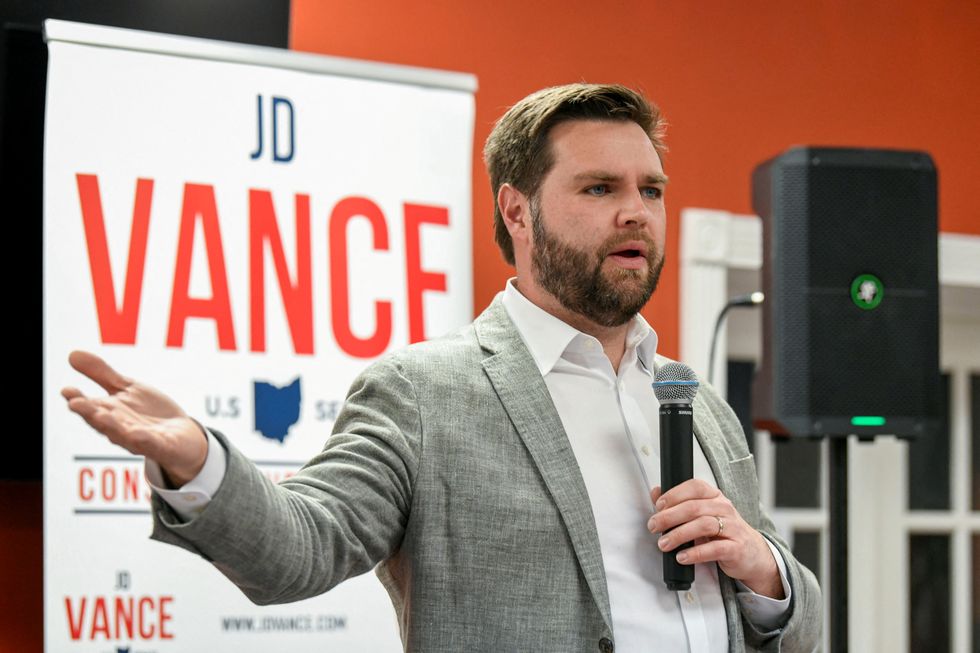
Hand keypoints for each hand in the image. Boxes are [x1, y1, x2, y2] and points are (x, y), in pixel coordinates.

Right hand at [62, 350, 207, 486]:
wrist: (182, 435)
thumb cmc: (149, 413)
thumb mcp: (127, 388)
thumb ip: (102, 374)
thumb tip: (72, 354)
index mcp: (110, 414)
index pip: (90, 407)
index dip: (77, 399)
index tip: (66, 390)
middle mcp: (121, 429)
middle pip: (102, 422)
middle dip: (89, 413)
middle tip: (74, 404)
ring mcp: (141, 440)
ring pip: (123, 435)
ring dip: (111, 426)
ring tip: (100, 415)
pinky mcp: (162, 446)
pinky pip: (152, 444)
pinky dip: (145, 440)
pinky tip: (139, 433)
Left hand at [647, 479, 782, 597]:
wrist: (752, 555)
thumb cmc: (723, 533)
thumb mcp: (702, 515)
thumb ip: (679, 503)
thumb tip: (655, 492)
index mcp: (715, 497)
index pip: (695, 487)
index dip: (674, 494)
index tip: (658, 506)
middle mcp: (725, 509)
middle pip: (694, 508)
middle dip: (669, 517)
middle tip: (653, 527)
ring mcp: (732, 528)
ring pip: (703, 525)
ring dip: (679, 535)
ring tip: (663, 544)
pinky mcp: (736, 548)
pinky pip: (714, 549)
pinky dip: (695, 553)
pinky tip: (682, 557)